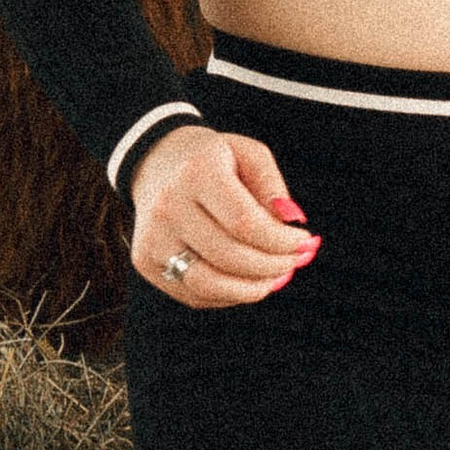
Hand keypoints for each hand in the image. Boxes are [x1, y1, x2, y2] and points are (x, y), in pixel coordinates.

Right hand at [131, 123, 318, 309]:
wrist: (156, 162)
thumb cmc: (213, 160)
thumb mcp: (248, 154)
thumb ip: (273, 187)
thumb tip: (292, 224)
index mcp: (197, 172)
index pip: (245, 223)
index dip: (281, 241)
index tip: (305, 241)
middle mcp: (168, 206)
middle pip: (230, 256)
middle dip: (273, 266)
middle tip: (296, 262)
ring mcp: (152, 237)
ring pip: (209, 284)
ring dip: (252, 289)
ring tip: (276, 277)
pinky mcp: (144, 261)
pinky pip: (194, 294)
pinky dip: (228, 295)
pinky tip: (246, 280)